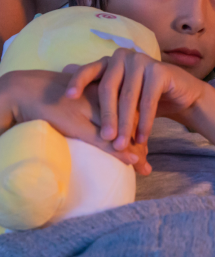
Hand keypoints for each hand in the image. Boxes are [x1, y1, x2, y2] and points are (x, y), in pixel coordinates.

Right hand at [0, 69, 149, 172]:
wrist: (25, 90)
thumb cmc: (51, 95)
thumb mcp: (77, 98)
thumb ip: (92, 107)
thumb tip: (104, 125)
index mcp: (104, 89)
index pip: (131, 109)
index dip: (140, 128)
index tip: (144, 146)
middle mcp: (102, 98)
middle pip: (131, 120)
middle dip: (141, 143)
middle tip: (148, 163)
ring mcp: (91, 110)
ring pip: (121, 131)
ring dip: (135, 150)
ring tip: (144, 167)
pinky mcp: (78, 123)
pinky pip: (103, 138)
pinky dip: (119, 150)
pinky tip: (132, 160)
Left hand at [63, 48, 204, 151]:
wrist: (180, 94)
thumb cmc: (143, 96)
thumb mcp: (119, 94)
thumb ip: (97, 87)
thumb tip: (64, 71)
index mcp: (110, 61)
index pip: (89, 70)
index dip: (78, 82)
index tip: (68, 98)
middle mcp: (124, 56)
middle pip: (109, 88)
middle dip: (107, 117)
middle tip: (105, 139)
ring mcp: (142, 60)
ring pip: (128, 97)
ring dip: (126, 124)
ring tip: (122, 146)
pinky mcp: (159, 70)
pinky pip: (148, 100)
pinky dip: (144, 122)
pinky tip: (142, 138)